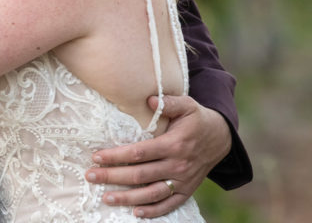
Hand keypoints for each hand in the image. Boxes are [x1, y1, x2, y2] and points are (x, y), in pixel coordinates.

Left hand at [85, 95, 230, 217]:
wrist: (220, 138)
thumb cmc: (197, 119)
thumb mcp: (187, 105)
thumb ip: (169, 102)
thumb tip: (150, 100)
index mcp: (174, 144)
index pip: (139, 152)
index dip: (117, 156)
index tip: (97, 156)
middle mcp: (177, 165)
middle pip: (140, 175)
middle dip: (113, 177)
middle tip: (91, 176)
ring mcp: (182, 181)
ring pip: (151, 194)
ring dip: (127, 197)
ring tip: (105, 197)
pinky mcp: (187, 191)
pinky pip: (169, 205)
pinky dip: (152, 211)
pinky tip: (135, 212)